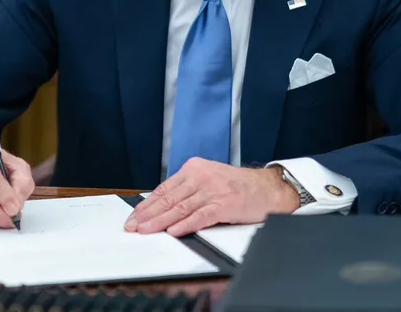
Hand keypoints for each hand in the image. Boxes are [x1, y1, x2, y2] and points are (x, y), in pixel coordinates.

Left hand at [124, 158, 299, 235]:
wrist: (267, 188)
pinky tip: (173, 231)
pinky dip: (185, 225)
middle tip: (133, 226)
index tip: (134, 216)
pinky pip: (200, 216)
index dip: (146, 204)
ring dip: (161, 221)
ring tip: (146, 230)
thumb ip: (187, 189)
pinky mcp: (225, 204)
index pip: (164, 188)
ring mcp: (213, 190)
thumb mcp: (208, 179)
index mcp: (194, 168)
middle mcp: (201, 176)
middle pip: (169, 198)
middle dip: (148, 214)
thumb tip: (161, 207)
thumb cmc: (237, 186)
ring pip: (180, 208)